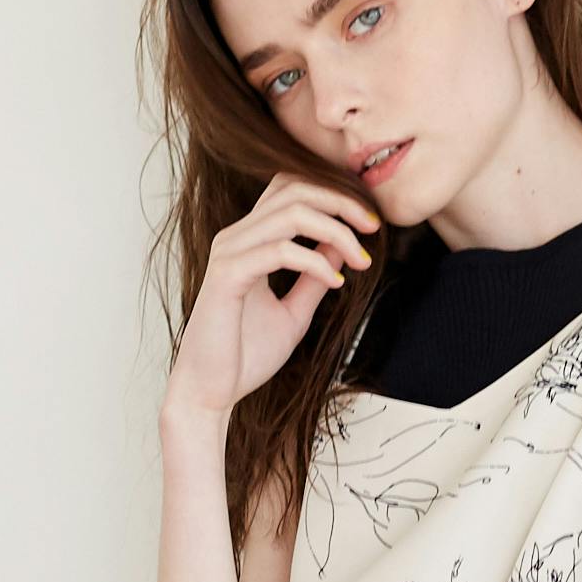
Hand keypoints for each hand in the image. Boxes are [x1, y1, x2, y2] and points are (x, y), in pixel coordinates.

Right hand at [167, 173, 377, 436]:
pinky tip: (336, 283)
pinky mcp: (227, 276)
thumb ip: (313, 278)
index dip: (332, 194)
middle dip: (341, 201)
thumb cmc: (244, 356)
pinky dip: (314, 262)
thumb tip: (341, 248)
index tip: (367, 224)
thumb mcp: (294, 313)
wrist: (208, 393)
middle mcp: (235, 237)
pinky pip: (279, 250)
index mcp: (248, 240)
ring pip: (292, 213)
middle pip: (294, 188)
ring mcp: (229, 253)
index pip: (289, 188)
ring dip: (335, 231)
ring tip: (359, 260)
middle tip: (372, 228)